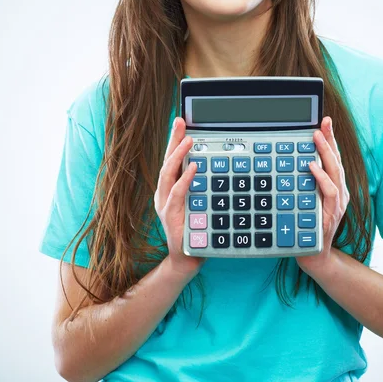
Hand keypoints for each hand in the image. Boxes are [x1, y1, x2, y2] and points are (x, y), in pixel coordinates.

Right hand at [153, 117, 206, 277]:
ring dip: (178, 155)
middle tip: (180, 121)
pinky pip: (177, 194)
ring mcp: (165, 205)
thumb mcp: (201, 202)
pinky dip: (184, 179)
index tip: (181, 122)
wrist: (187, 259)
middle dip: (173, 140)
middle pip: (166, 161)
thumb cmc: (196, 229)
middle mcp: (164, 194)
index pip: (171, 159)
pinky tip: (193, 167)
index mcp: (170, 189)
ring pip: (167, 174)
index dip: (175, 140)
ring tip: (188, 139)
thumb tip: (218, 164)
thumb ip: (204, 186)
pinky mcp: (170, 216)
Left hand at [295, 116, 349, 275]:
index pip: (333, 158)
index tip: (324, 121)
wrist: (314, 256)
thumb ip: (302, 183)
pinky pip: (329, 192)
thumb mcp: (304, 199)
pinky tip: (312, 167)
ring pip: (335, 172)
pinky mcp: (331, 214)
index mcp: (334, 186)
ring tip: (316, 137)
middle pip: (336, 160)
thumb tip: (288, 161)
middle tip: (323, 122)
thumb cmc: (307, 226)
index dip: (330, 139)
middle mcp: (339, 192)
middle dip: (330, 139)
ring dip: (326, 153)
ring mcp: (337, 203)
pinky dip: (322, 178)